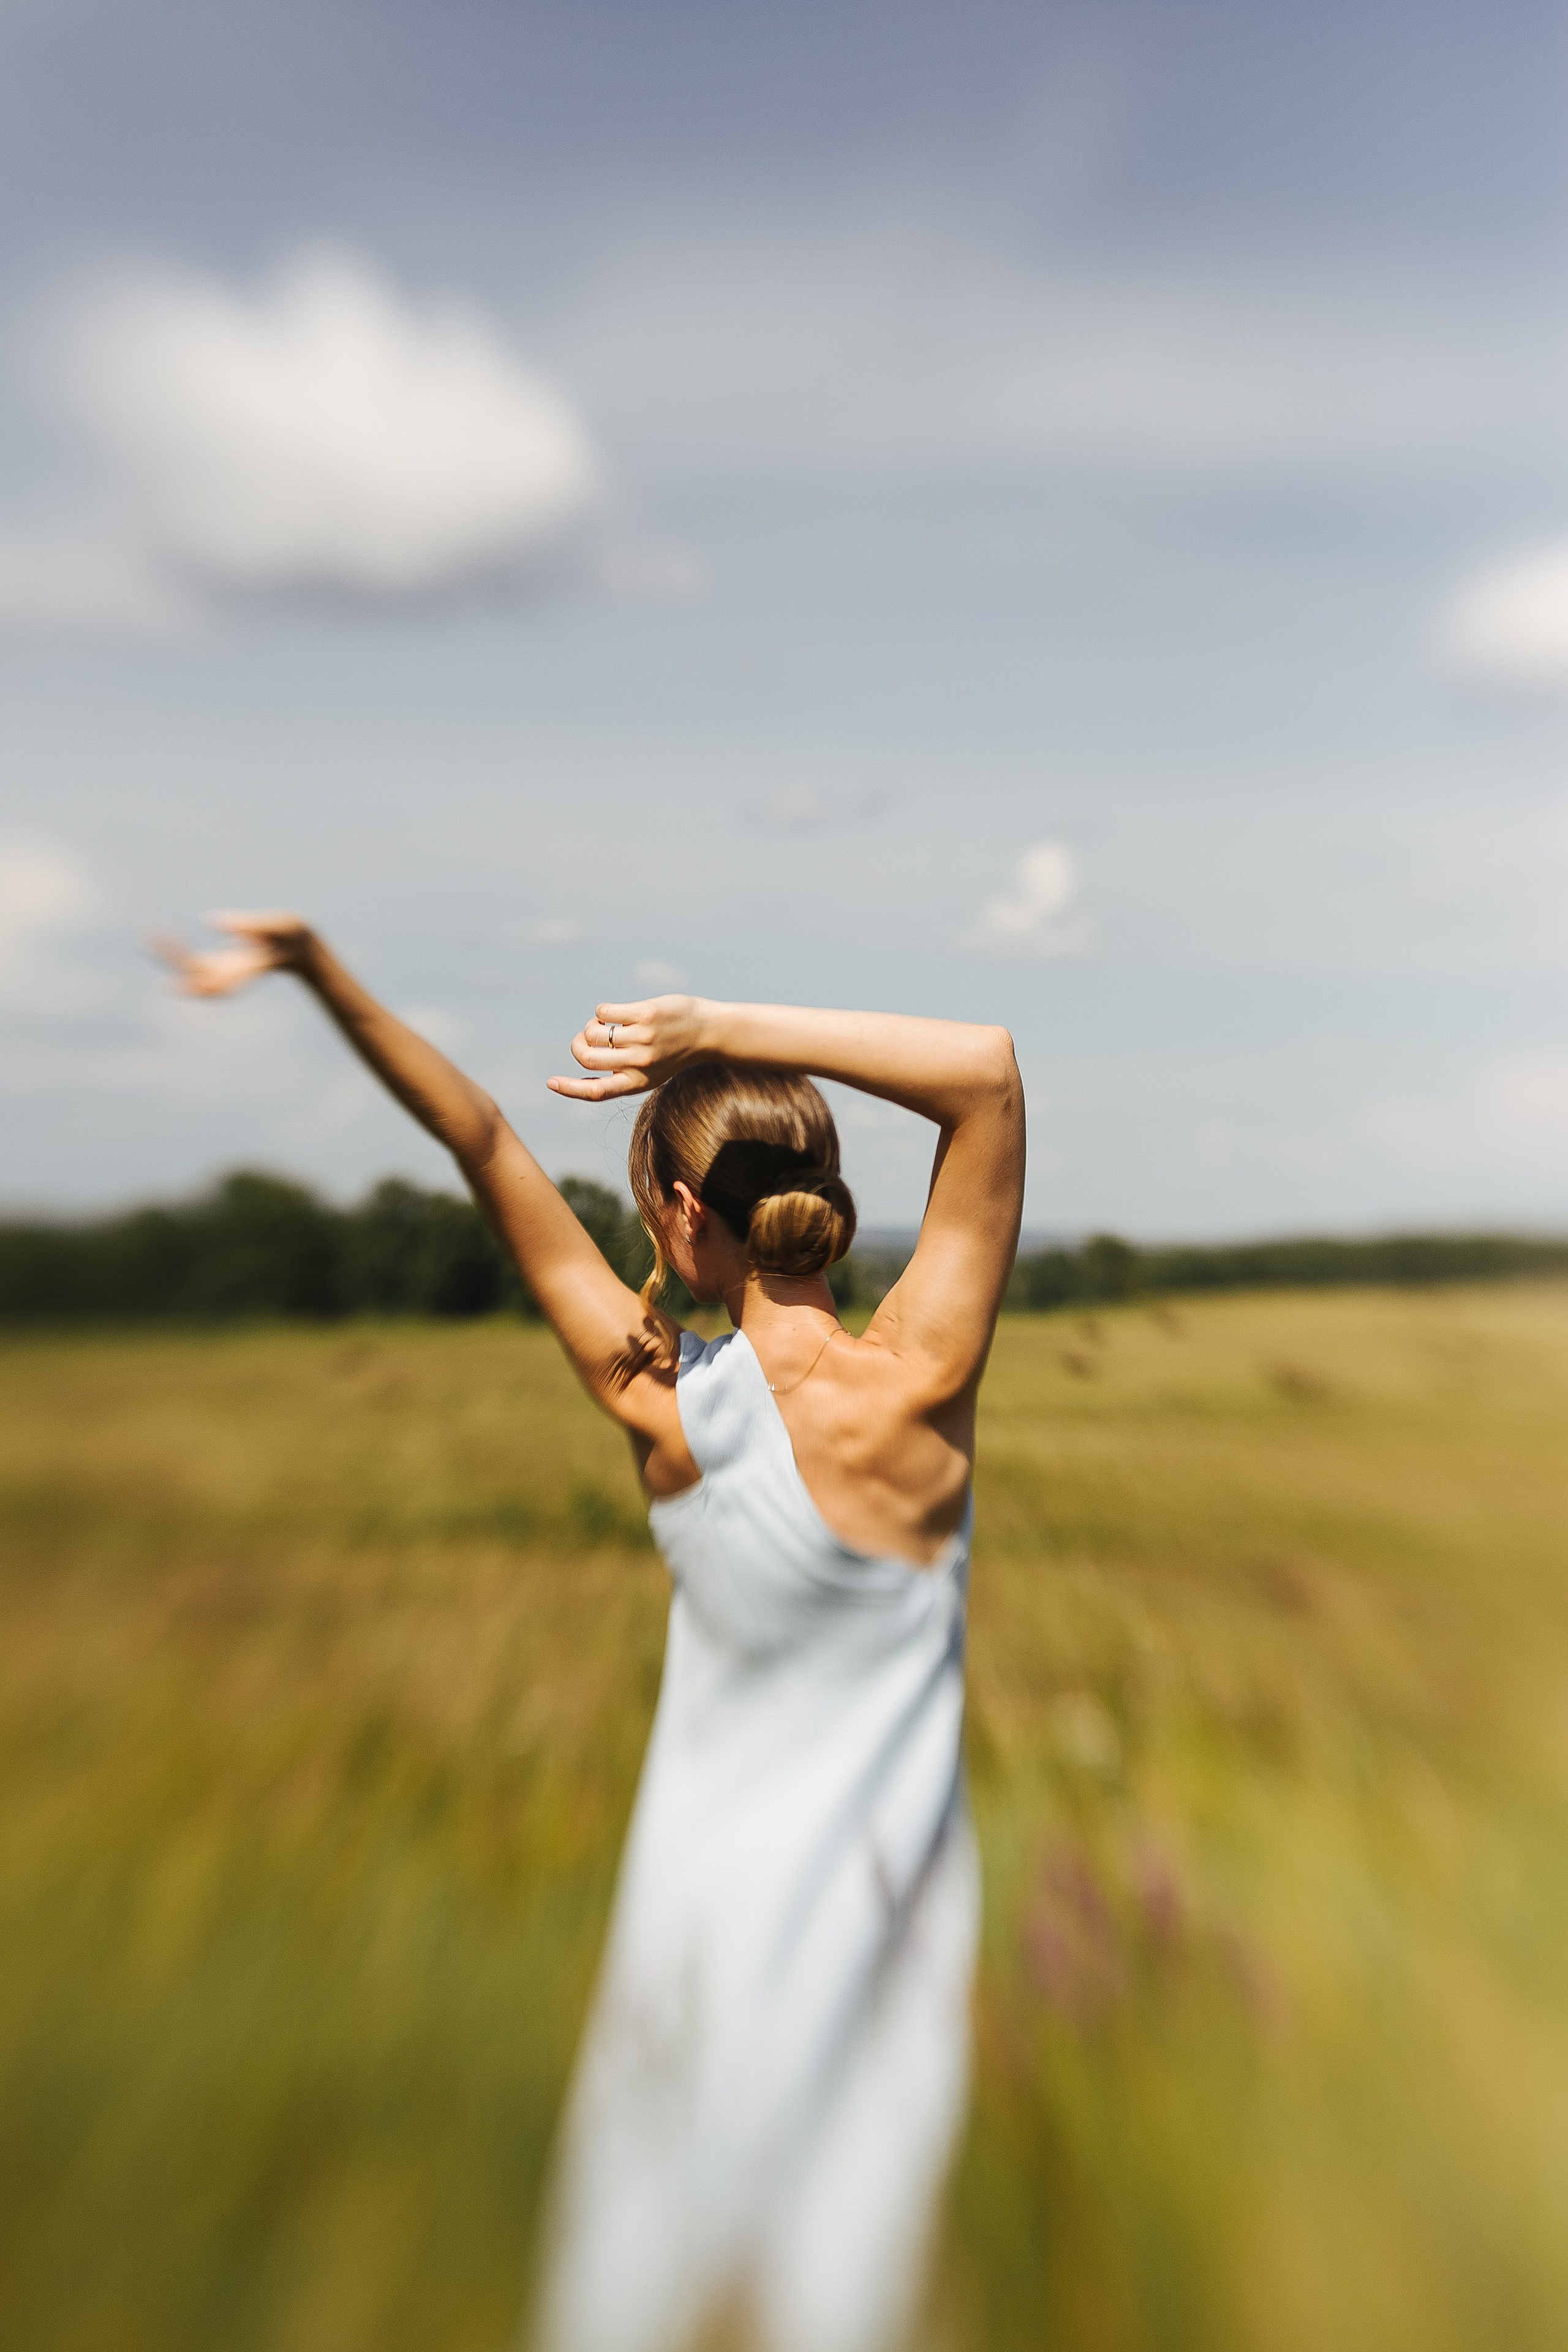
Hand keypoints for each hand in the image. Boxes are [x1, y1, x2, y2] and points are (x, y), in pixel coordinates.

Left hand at [150, 910, 314, 997]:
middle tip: (147, 935)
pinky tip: (161, 939)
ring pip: (191, 969)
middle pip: (196, 974)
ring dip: (170, 956)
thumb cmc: (293, 935)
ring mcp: (226, 969)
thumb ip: (246, 924)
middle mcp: (232, 974)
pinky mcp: (222, 962)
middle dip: (172, 958)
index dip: (190, 984)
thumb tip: (208, 920)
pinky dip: (178, 952)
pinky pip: (194, 962)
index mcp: (245, 968)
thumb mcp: (276, 924)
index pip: (214, 982)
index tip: (167, 980)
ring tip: (148, 936)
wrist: (302, 949)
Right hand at [548, 995, 709, 1099]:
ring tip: (605, 1025)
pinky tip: (616, 1013)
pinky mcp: (645, 1015)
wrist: (709, 1033)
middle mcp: (639, 1063)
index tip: (551, 1083)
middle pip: (587, 1058)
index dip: (570, 1089)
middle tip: (583, 1040)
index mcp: (636, 1082)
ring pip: (593, 1032)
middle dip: (577, 1046)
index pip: (596, 1092)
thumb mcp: (650, 1073)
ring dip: (591, 1026)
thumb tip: (585, 1067)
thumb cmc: (675, 1053)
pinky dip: (602, 1012)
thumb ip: (621, 1075)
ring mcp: (642, 1038)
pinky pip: (605, 1011)